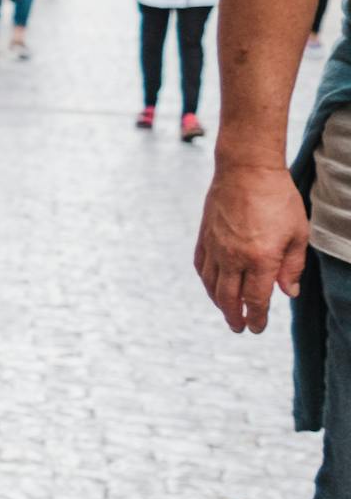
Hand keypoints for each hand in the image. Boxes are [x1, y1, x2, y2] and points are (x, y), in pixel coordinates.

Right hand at [196, 161, 306, 333]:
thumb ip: (293, 266)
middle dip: (235, 317)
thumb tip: (288, 293)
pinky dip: (206, 281)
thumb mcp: (298, 233)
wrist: (246, 170)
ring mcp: (216, 248)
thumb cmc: (279, 199)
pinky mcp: (204, 237)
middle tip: (239, 328)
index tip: (257, 328)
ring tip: (226, 312)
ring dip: (218, 303)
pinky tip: (211, 286)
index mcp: (261, 259)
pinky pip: (201, 266)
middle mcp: (234, 257)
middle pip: (229, 298)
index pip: (256, 299)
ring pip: (211, 285)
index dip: (257, 318)